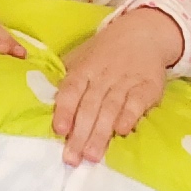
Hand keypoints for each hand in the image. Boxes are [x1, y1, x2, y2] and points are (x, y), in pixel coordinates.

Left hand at [52, 6, 181, 163]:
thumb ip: (66, 78)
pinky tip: (122, 131)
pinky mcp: (147, 87)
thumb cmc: (105, 52)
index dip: (64, 110)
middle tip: (73, 158)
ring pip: (110, 108)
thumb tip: (42, 99)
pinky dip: (129, 116)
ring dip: (101, 133)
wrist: (143, 32)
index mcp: (84, 69)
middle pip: (89, 106)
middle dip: (80, 134)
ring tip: (93, 156)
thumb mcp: (81, 57)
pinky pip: (137, 102)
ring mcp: (125, 81)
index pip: (70, 90)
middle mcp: (103, 76)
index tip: (59, 130)